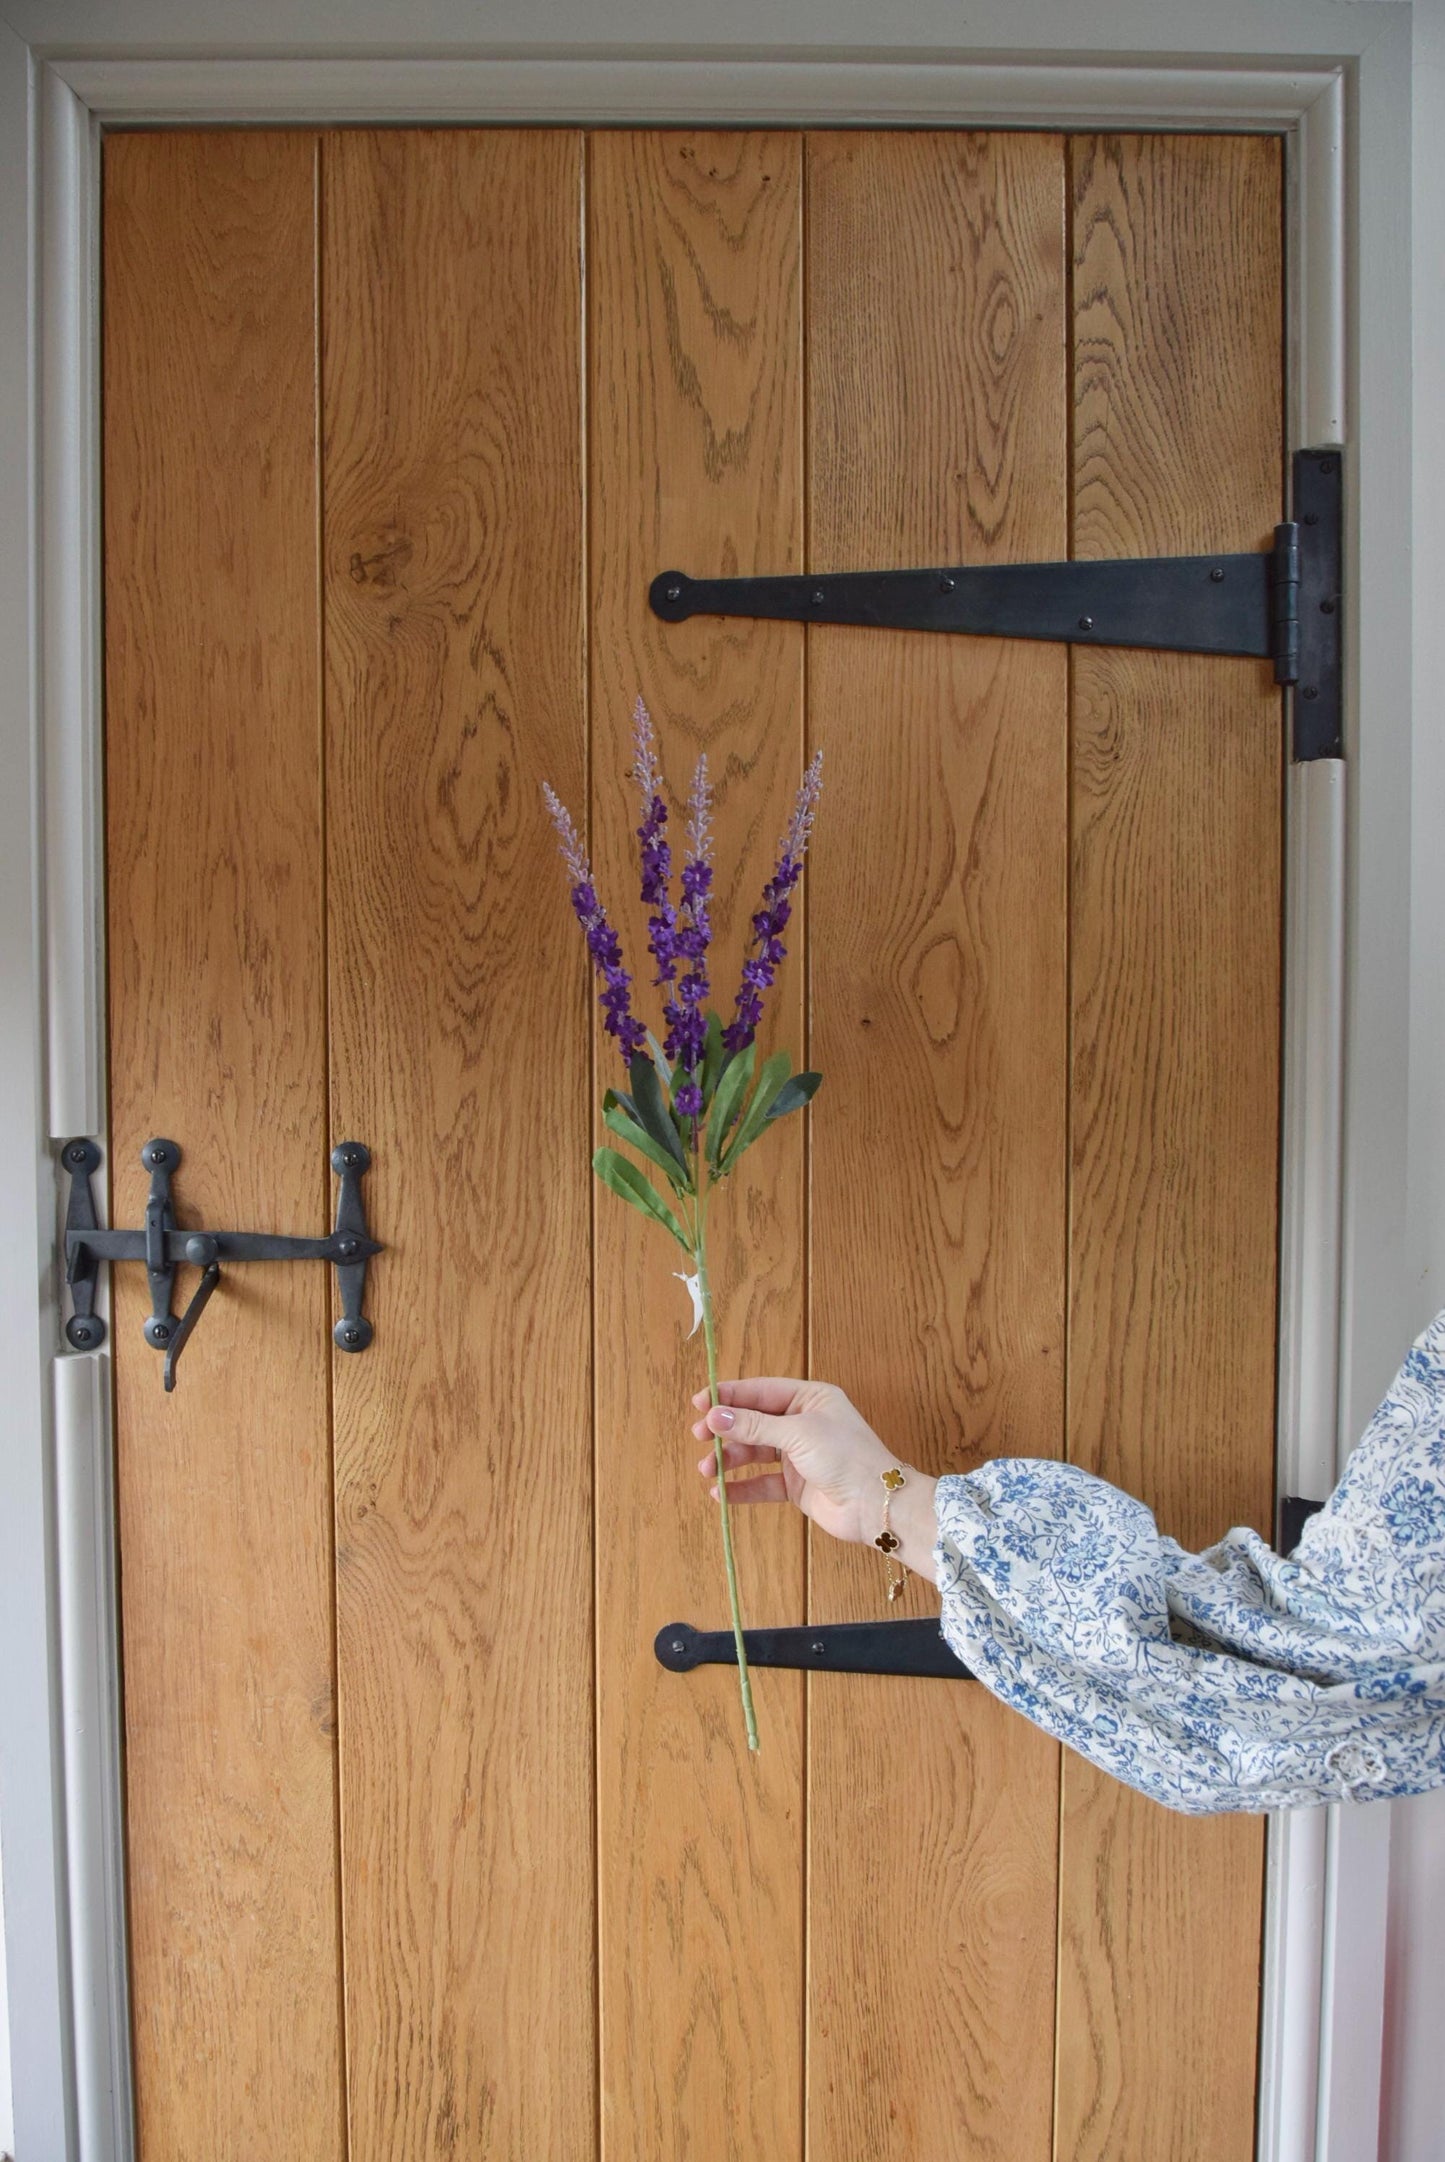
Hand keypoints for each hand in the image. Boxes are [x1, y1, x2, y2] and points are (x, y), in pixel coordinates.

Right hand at [689, 1376, 938, 1576]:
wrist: (877, 1504)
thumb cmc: (845, 1456)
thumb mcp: (798, 1433)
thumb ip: (754, 1426)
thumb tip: (714, 1415)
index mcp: (810, 1398)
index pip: (760, 1391)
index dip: (729, 1396)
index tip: (699, 1403)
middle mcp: (802, 1423)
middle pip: (753, 1421)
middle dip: (725, 1429)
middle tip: (699, 1437)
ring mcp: (798, 1455)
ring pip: (753, 1453)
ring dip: (729, 1460)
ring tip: (708, 1470)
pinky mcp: (796, 1485)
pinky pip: (761, 1483)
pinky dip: (741, 1487)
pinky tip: (721, 1493)